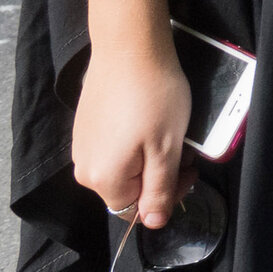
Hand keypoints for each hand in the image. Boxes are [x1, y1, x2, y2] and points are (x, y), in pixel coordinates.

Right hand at [73, 36, 190, 230]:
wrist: (129, 48)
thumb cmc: (153, 97)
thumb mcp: (166, 149)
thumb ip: (159, 190)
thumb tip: (154, 223)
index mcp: (102, 179)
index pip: (135, 209)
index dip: (167, 196)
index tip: (189, 170)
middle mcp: (85, 167)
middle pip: (127, 189)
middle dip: (160, 177)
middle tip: (186, 153)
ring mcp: (82, 144)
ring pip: (123, 167)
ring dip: (150, 159)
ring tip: (171, 134)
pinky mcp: (86, 124)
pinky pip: (114, 147)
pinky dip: (136, 142)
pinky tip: (151, 121)